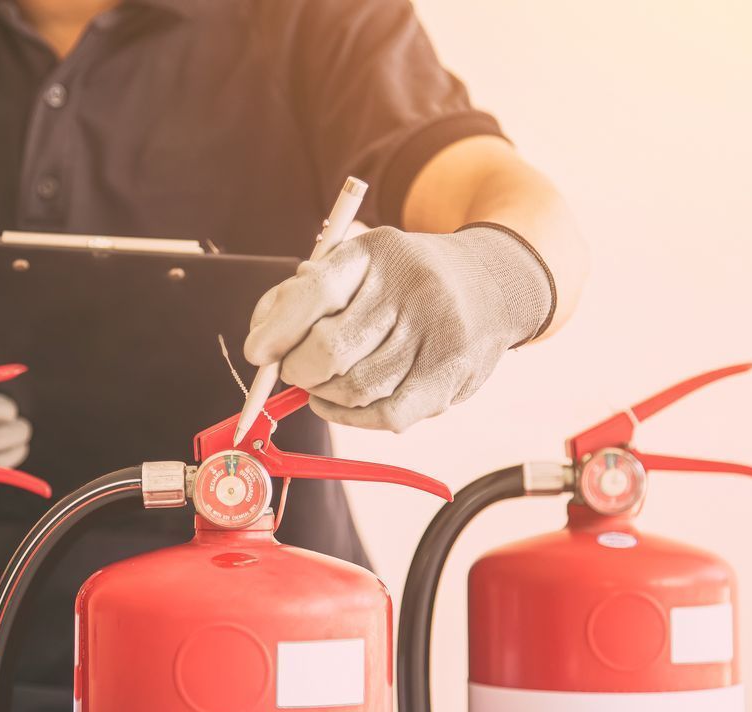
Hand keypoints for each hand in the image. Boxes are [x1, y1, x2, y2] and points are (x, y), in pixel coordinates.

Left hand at [244, 224, 553, 430]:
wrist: (493, 283)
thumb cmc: (405, 279)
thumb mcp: (360, 262)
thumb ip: (304, 294)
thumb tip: (262, 344)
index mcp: (376, 252)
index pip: (317, 292)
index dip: (278, 329)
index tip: (257, 353)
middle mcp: (410, 288)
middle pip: (333, 349)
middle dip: (299, 370)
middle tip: (294, 372)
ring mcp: (436, 333)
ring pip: (358, 388)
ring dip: (326, 396)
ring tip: (321, 386)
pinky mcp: (452, 374)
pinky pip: (389, 414)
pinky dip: (354, 418)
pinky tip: (344, 405)